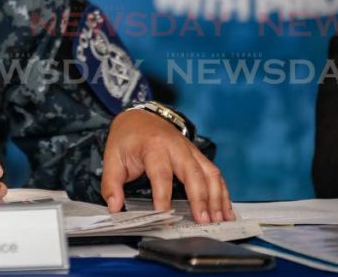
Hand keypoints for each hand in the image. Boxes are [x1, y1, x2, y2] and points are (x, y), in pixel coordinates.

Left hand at [101, 109, 233, 223]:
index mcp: (153, 146)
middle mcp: (176, 147)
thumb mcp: (112, 157)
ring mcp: (190, 150)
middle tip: (202, 221)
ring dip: (217, 197)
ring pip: (210, 173)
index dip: (163, 196)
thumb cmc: (127, 138)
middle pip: (193, 173)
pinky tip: (226, 209)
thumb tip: (114, 206)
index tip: (164, 215)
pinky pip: (214, 173)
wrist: (140, 117)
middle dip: (200, 199)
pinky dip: (223, 192)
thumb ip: (111, 183)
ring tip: (219, 219)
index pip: (161, 174)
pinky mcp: (198, 155)